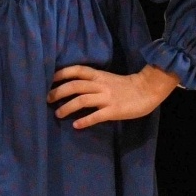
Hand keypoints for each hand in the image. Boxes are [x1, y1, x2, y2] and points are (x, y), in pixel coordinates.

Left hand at [48, 64, 178, 128]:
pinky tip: (76, 125)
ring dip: (67, 107)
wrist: (148, 90)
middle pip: (75, 86)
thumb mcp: (107, 78)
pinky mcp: (114, 110)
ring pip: (82, 100)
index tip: (49, 80)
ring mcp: (107, 98)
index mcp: (99, 75)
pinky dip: (84, 120)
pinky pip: (96, 116)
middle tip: (47, 99)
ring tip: (58, 114)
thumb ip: (92, 81)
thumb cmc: (126, 86)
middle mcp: (100, 85)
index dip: (61, 74)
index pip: (77, 70)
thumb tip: (73, 88)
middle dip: (58, 92)